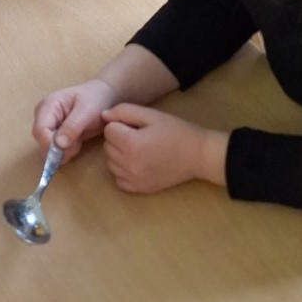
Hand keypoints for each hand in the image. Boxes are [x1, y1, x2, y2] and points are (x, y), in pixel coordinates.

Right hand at [33, 78, 116, 160]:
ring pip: (48, 148)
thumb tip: (58, 145)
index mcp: (48, 105)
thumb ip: (72, 126)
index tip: (69, 147)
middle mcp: (43, 116)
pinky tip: (77, 141)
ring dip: (65, 150)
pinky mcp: (54, 134)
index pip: (40, 130)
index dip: (50, 143)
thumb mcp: (87, 111)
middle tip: (78, 143)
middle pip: (42, 140)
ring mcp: (48, 126)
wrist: (104, 97)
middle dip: (60, 148)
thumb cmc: (95, 99)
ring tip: (80, 138)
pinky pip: (56, 151)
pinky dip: (68, 151)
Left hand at [100, 105, 227, 193]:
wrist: (198, 156)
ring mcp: (133, 179)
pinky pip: (118, 179)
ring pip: (110, 163)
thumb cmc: (176, 132)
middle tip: (139, 136)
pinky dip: (123, 171)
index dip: (121, 124)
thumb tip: (103, 115)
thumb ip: (124, 111)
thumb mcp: (152, 115)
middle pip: (108, 146)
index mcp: (131, 144)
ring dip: (119, 154)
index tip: (137, 126)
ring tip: (140, 149)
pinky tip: (138, 163)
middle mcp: (129, 164)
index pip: (108, 130)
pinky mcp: (139, 189)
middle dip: (119, 139)